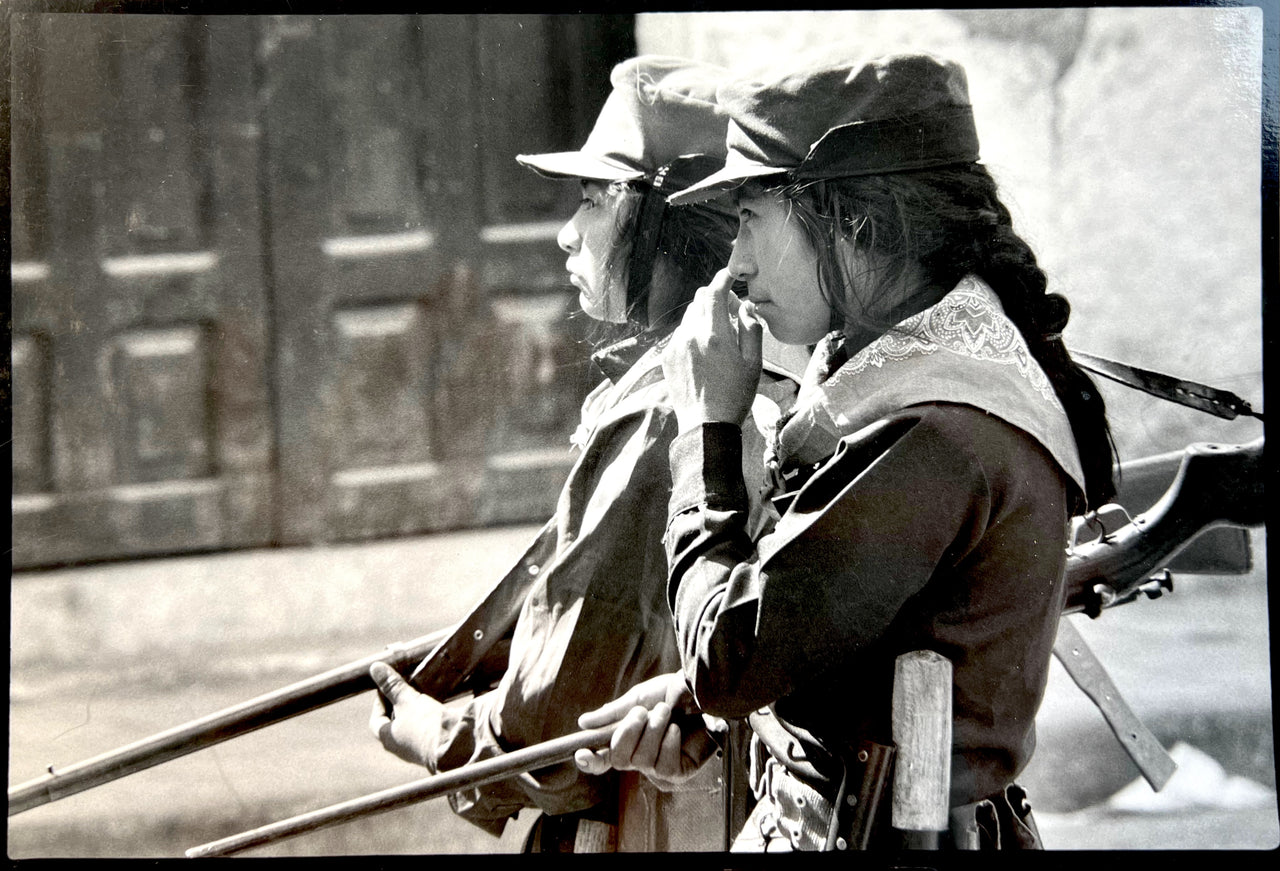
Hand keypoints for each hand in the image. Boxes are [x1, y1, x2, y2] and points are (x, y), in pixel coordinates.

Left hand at [368, 661, 443, 766]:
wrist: (455, 744)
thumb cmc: (425, 725)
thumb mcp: (407, 700)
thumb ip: (392, 685)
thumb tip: (375, 668)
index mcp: (388, 739)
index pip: (376, 720)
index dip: (379, 702)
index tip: (387, 688)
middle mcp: (401, 748)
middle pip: (393, 724)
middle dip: (397, 706)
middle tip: (403, 690)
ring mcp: (418, 750)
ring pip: (410, 727)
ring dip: (413, 712)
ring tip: (420, 696)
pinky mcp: (435, 746)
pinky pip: (426, 730)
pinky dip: (427, 718)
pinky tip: (435, 706)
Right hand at [572, 673, 717, 791]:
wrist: (705, 693)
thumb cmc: (674, 694)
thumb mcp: (639, 699)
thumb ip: (613, 714)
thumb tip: (583, 723)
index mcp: (629, 740)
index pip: (604, 758)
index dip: (591, 760)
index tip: (582, 753)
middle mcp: (641, 756)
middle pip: (618, 759)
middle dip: (628, 732)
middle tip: (643, 712)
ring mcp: (660, 767)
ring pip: (641, 761)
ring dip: (654, 731)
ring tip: (667, 713)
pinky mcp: (679, 773)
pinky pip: (664, 765)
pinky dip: (669, 742)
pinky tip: (677, 730)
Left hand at [662, 268, 763, 434]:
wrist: (706, 425)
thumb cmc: (735, 396)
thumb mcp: (754, 363)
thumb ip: (751, 330)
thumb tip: (746, 308)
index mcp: (715, 335)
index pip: (715, 293)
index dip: (723, 279)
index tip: (730, 276)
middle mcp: (691, 336)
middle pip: (699, 300)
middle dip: (715, 298)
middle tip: (731, 313)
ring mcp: (676, 347)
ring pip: (689, 317)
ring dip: (704, 316)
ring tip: (718, 337)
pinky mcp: (668, 358)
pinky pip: (680, 334)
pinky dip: (693, 333)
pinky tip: (704, 353)